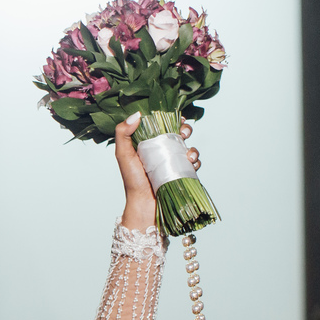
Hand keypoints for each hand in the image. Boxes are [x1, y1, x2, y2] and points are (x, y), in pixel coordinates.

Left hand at [114, 114, 199, 230]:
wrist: (144, 206)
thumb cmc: (132, 181)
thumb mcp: (123, 155)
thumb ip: (123, 134)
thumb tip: (137, 114)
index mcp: (149, 143)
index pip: (162, 125)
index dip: (171, 118)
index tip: (177, 117)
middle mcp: (162, 151)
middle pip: (180, 133)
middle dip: (186, 129)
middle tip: (184, 133)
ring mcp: (173, 162)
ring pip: (189, 147)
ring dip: (193, 147)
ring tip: (189, 155)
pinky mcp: (183, 173)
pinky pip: (195, 163)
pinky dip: (196, 161)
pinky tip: (192, 163)